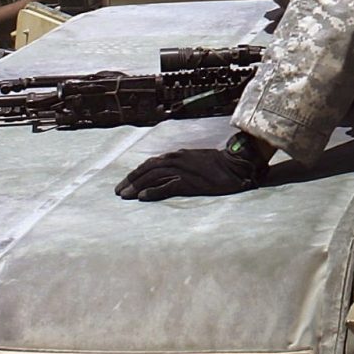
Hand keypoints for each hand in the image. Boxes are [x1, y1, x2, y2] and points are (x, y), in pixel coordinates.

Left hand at [115, 133, 267, 200]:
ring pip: (153, 177)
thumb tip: (165, 175)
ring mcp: (183, 170)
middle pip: (148, 169)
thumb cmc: (217, 165)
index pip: (150, 163)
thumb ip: (180, 166)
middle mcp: (177, 160)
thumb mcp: (195, 161)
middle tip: (118, 191)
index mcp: (177, 155)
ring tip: (125, 196)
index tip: (124, 183)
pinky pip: (167, 186)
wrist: (235, 165)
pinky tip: (143, 198)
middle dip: (131, 180)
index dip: (136, 173)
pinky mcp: (190, 182)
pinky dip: (153, 191)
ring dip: (137, 186)